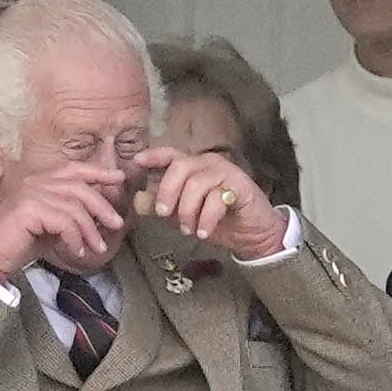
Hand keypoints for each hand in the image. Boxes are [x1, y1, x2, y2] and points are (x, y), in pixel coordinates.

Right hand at [0, 161, 128, 280]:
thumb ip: (72, 214)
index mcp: (40, 180)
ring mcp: (31, 193)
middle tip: (116, 224)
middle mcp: (35, 181)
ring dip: (90, 230)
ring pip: (75, 207)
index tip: (120, 178)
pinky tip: (77, 252)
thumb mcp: (53, 224)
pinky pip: (64, 222)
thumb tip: (104, 215)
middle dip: (102, 206)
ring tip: (97, 248)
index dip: (99, 171)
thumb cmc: (22, 242)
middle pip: (80, 187)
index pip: (74, 169)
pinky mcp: (29, 209)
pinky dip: (75, 238)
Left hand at [133, 146, 287, 260]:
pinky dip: (205, 219)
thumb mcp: (185, 217)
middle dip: (167, 191)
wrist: (254, 236)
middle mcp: (209, 164)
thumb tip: (139, 201)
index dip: (154, 156)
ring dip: (187, 210)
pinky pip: (215, 198)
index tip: (137, 162)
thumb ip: (165, 208)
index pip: (171, 154)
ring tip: (189, 230)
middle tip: (162, 214)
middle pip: (180, 166)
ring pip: (196, 183)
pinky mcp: (240, 185)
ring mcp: (226, 173)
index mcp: (195, 168)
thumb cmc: (221, 223)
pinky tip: (204, 232)